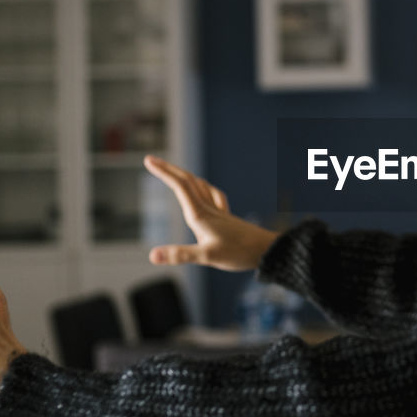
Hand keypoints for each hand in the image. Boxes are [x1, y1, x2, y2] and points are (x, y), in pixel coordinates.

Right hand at [143, 155, 277, 271]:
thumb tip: (152, 255)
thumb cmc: (240, 253)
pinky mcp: (226, 218)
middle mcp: (209, 209)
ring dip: (184, 176)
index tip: (149, 160)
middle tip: (151, 160)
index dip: (163, 172)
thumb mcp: (206, 257)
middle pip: (187, 181)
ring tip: (172, 172)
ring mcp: (219, 212)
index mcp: (200, 214)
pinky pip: (212, 196)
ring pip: (199, 186)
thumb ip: (180, 255)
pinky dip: (203, 188)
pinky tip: (205, 191)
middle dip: (169, 169)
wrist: (268, 250)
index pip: (179, 186)